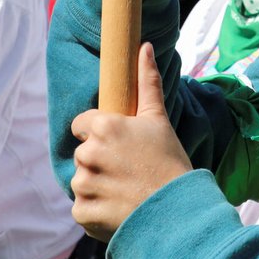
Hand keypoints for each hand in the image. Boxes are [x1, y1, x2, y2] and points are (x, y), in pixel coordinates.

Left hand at [70, 44, 192, 241]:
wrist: (176, 211)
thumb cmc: (170, 161)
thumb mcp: (159, 119)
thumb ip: (147, 82)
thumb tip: (144, 46)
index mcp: (103, 127)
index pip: (81, 126)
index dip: (99, 135)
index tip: (120, 147)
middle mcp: (88, 153)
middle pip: (83, 155)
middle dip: (100, 162)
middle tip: (129, 171)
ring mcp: (83, 184)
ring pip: (82, 181)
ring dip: (98, 187)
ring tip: (126, 191)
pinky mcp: (82, 212)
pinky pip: (81, 207)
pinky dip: (96, 211)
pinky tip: (119, 209)